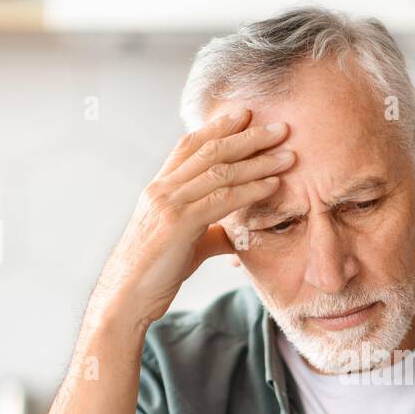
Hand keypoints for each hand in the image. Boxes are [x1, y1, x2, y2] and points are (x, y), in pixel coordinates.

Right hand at [89, 108, 293, 329]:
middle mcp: (161, 189)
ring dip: (258, 161)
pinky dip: (251, 189)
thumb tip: (235, 236)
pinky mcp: (177, 223)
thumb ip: (211, 234)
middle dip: (247, 136)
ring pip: (219, 171)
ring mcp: (168, 203)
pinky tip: (273, 185)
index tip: (245, 115)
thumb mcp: (186, 246)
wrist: (126, 298)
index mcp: (159, 189)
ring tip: (288, 155)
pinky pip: (221, 199)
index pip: (190, 146)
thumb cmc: (154, 274)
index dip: (218, 127)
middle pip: (209, 151)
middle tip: (279, 127)